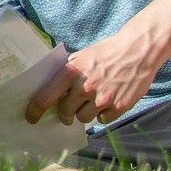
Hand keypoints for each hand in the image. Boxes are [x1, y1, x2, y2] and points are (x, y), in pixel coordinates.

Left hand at [26, 32, 160, 124]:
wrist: (139, 50)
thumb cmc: (107, 52)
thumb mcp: (82, 56)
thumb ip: (67, 72)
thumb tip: (50, 90)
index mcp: (71, 72)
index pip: (46, 97)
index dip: (35, 111)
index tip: (31, 119)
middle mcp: (85, 87)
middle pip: (66, 112)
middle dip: (66, 114)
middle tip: (70, 111)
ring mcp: (103, 98)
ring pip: (84, 118)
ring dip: (85, 113)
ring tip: (94, 100)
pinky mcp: (120, 106)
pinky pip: (103, 120)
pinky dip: (103, 115)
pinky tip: (108, 102)